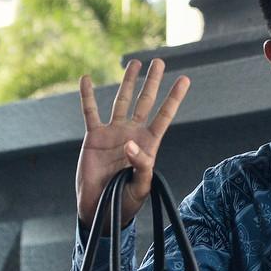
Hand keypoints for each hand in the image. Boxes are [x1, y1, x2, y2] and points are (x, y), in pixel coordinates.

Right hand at [75, 58, 189, 226]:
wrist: (101, 209)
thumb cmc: (125, 202)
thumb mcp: (140, 187)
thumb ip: (141, 166)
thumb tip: (131, 144)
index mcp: (148, 145)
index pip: (164, 116)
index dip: (174, 98)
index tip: (185, 79)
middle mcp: (133, 134)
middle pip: (145, 102)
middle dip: (152, 82)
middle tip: (159, 61)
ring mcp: (113, 133)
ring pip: (121, 101)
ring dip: (127, 82)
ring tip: (134, 63)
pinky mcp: (94, 137)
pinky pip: (90, 112)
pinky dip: (87, 95)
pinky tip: (86, 78)